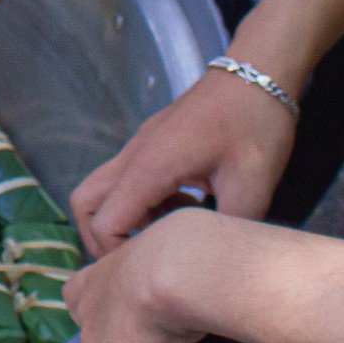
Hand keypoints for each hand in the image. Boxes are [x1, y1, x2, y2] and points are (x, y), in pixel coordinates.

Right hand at [69, 63, 297, 258]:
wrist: (259, 73)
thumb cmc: (255, 125)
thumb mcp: (252, 189)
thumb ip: (226, 232)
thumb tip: (219, 264)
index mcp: (150, 168)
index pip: (104, 223)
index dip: (118, 255)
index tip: (150, 269)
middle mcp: (134, 155)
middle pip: (84, 203)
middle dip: (102, 238)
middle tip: (141, 257)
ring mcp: (140, 145)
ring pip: (103, 189)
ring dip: (125, 218)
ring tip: (169, 231)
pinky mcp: (153, 141)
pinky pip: (128, 178)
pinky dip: (143, 201)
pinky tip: (186, 206)